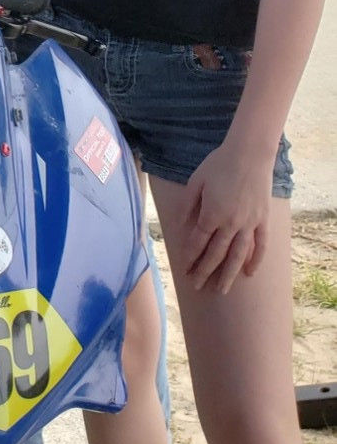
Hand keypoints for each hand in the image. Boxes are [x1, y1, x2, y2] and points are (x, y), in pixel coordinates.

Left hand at [181, 134, 274, 292]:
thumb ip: (187, 205)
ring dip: (228, 274)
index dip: (190, 257)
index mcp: (211, 214)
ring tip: (221, 290)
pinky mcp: (263, 220)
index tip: (184, 270)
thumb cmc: (218, 164)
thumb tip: (179, 226)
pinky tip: (249, 273)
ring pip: (238, 255)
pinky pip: (260, 245)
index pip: (198, 242)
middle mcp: (230, 223)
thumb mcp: (195, 182)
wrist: (249, 153)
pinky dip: (255, 260)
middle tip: (196, 286)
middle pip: (216, 254)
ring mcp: (249, 223)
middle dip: (204, 271)